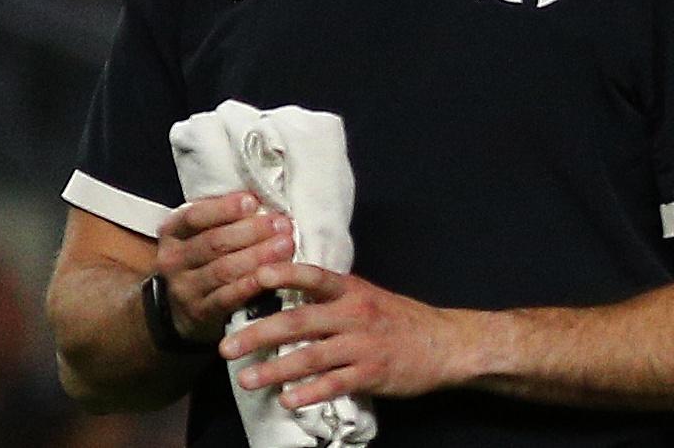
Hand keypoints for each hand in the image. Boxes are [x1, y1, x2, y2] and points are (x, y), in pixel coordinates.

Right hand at [155, 192, 293, 342]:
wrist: (181, 306)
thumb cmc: (205, 258)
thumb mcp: (204, 231)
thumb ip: (227, 215)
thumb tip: (265, 197)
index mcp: (173, 232)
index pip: (194, 216)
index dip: (223, 208)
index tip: (252, 201)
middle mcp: (173, 259)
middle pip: (213, 243)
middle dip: (251, 232)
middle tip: (282, 224)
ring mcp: (184, 288)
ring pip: (223, 270)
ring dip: (258, 256)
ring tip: (286, 245)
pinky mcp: (200, 312)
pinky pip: (227, 297)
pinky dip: (251, 285)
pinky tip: (272, 276)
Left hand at [218, 263, 461, 407]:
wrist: (446, 344)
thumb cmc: (403, 320)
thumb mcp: (370, 298)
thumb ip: (334, 298)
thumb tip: (287, 297)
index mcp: (353, 291)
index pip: (315, 277)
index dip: (285, 274)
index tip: (255, 275)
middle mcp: (356, 314)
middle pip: (300, 321)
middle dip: (259, 334)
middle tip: (227, 347)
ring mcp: (364, 345)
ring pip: (311, 357)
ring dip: (275, 369)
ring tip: (247, 380)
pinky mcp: (372, 373)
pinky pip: (334, 384)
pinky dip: (308, 393)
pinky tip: (287, 400)